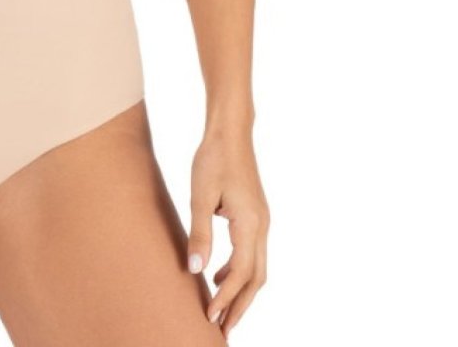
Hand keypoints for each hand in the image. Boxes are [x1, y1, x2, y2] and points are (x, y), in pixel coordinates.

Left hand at [186, 129, 268, 338]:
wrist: (231, 131)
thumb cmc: (213, 158)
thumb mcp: (200, 196)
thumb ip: (199, 233)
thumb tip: (195, 270)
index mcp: (250, 224)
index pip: (240, 274)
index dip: (225, 298)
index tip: (209, 318)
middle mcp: (262, 226)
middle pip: (256, 279)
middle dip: (240, 306)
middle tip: (222, 331)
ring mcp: (262, 221)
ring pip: (257, 268)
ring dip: (240, 291)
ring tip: (220, 310)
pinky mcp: (256, 215)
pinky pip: (252, 253)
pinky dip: (239, 271)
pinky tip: (217, 274)